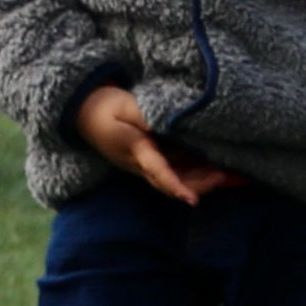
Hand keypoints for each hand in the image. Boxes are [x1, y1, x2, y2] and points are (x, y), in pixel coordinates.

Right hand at [75, 81, 226, 205]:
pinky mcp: (145, 159)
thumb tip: (173, 122)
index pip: (157, 170)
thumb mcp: (127, 105)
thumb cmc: (105, 106)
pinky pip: (169, 170)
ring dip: (196, 179)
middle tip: (223, 178)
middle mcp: (137, 163)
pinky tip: (210, 166)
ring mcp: (140, 164)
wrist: (82, 112)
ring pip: (171, 179)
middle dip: (196, 184)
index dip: (175, 185)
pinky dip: (190, 170)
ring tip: (223, 175)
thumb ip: (148, 115)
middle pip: (168, 182)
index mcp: (133, 149)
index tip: (191, 200)